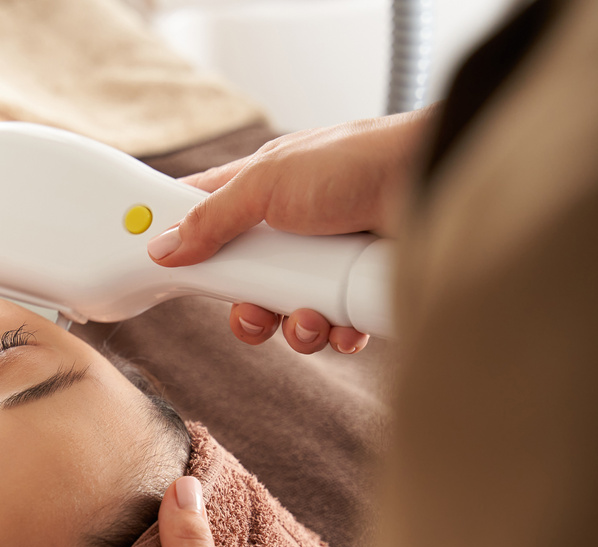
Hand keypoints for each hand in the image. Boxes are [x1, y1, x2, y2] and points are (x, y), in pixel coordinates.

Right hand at [149, 107, 434, 354]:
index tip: (162, 267)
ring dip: (293, 328)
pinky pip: (333, 328)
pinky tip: (344, 324)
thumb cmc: (357, 162)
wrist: (435, 183)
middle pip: (243, 282)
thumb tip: (163, 246)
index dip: (181, 241)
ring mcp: (325, 259)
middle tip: (253, 310)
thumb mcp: (267, 182)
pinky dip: (335, 333)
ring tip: (311, 319)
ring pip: (286, 312)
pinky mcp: (358, 288)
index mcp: (261, 189)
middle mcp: (291, 225)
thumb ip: (211, 218)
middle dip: (246, 307)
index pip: (203, 214)